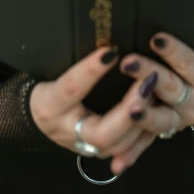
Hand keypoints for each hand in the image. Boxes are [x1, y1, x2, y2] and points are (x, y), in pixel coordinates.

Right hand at [29, 46, 156, 173]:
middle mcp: (67, 131)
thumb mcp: (51, 70)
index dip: (91, 71)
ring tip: (154, 92)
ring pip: (118, 145)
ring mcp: (85, 147)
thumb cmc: (47, 84)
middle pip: (101, 133)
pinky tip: (155, 112)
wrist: (37, 116)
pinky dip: (143, 132)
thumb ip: (73, 59)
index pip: (71, 89)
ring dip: (141, 120)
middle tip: (146, 84)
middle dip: (128, 111)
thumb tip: (104, 41)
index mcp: (50, 105)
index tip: (111, 51)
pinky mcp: (99, 152)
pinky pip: (126, 150)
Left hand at [117, 33, 193, 142]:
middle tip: (128, 63)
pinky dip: (131, 153)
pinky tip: (117, 163)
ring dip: (143, 115)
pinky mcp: (164, 133)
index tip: (156, 37)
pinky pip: (146, 144)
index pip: (188, 61)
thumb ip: (170, 47)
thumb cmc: (192, 63)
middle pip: (171, 87)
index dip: (174, 51)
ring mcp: (179, 121)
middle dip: (149, 75)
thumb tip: (153, 31)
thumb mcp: (193, 53)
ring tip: (130, 111)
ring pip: (160, 120)